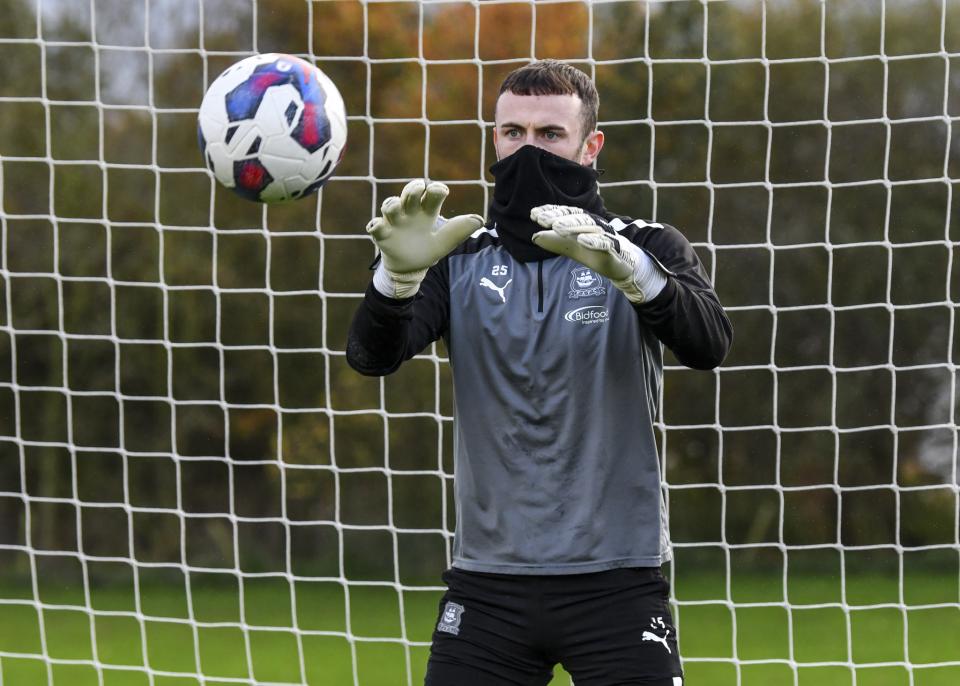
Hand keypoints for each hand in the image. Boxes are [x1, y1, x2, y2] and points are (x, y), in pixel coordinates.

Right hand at [367, 180, 483, 297]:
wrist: (410, 269)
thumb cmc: (427, 249)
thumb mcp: (444, 242)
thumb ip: (459, 230)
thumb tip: (480, 220)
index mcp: (426, 211)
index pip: (431, 193)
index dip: (436, 189)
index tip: (442, 192)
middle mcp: (410, 212)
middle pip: (409, 192)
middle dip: (413, 188)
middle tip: (419, 189)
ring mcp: (395, 222)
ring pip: (390, 205)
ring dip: (392, 204)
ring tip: (396, 207)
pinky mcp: (383, 234)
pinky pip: (375, 226)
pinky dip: (375, 225)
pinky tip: (378, 227)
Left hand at [530, 205, 666, 303]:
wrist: (619, 264)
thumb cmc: (593, 250)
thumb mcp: (569, 247)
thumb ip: (553, 241)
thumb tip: (534, 236)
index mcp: (582, 221)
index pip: (566, 212)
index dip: (551, 211)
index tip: (534, 214)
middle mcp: (594, 224)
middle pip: (576, 216)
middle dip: (558, 216)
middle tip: (541, 219)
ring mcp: (605, 234)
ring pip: (590, 226)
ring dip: (573, 225)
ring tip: (557, 227)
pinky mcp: (614, 248)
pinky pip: (605, 242)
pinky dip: (594, 240)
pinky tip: (582, 240)